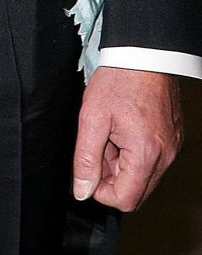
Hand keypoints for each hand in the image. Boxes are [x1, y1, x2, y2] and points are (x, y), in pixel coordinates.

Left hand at [72, 67, 182, 211]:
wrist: (143, 54)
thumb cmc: (118, 80)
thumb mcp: (91, 118)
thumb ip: (86, 159)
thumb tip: (82, 190)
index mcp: (146, 154)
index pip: (125, 200)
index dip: (101, 191)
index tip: (90, 168)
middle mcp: (165, 156)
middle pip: (135, 191)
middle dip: (112, 175)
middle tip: (101, 144)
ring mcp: (172, 147)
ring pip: (143, 176)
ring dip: (122, 163)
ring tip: (111, 133)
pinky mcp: (172, 139)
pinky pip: (152, 160)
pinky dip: (134, 152)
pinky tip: (123, 128)